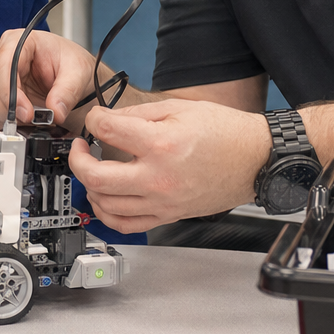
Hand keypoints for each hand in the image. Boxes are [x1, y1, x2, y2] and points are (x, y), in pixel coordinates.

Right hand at [0, 28, 98, 127]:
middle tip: (28, 120)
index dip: (10, 92)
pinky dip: (3, 120)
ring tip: (28, 121)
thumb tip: (54, 111)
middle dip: (5, 108)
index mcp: (21, 41)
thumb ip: (67, 92)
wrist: (72, 74)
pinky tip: (22, 121)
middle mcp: (3, 54)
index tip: (26, 112)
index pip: (3, 65)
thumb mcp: (78, 73)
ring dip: (3, 116)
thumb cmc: (71, 63)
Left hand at [70, 100, 270, 231]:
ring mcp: (162, 201)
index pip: (107, 131)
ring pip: (106, 205)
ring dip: (89, 187)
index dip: (94, 120)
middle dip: (78, 159)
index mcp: (161, 144)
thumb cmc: (226, 133)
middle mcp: (158, 178)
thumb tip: (110, 119)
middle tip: (80, 148)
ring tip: (91, 171)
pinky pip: (126, 225)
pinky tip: (103, 200)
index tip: (96, 120)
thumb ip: (139, 113)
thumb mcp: (180, 108)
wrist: (256, 159)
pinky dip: (106, 214)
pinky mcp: (169, 215)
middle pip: (95, 176)